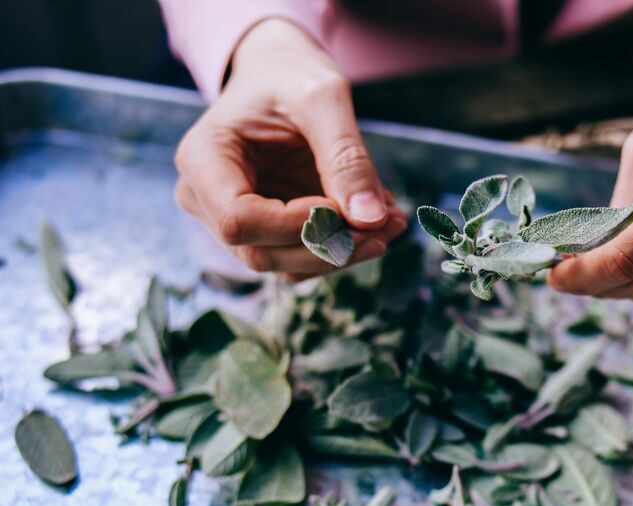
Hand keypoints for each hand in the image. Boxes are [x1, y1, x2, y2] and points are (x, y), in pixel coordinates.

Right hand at [174, 19, 406, 280]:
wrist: (280, 74)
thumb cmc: (290, 75)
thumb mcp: (322, 98)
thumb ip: (346, 156)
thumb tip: (371, 219)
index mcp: (202, 159)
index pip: (239, 220)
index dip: (298, 225)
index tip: (348, 207)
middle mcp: (205, 199)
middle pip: (262, 254)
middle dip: (330, 246)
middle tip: (388, 223)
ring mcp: (233, 221)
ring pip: (285, 265)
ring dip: (343, 253)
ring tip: (391, 221)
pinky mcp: (264, 231)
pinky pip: (302, 257)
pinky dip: (343, 247)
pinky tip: (377, 221)